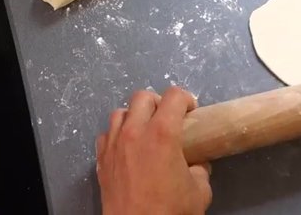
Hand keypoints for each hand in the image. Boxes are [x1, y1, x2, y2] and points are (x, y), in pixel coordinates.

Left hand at [96, 87, 211, 214]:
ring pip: (120, 112)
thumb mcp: (199, 191)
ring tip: (144, 131)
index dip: (186, 99)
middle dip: (158, 103)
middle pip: (142, 96)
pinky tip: (126, 148)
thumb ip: (200, 169)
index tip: (191, 112)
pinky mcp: (101, 159)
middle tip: (168, 119)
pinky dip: (117, 135)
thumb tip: (197, 163)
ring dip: (134, 116)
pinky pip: (106, 134)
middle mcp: (135, 131)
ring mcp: (114, 144)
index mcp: (162, 133)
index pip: (174, 96)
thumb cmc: (170, 211)